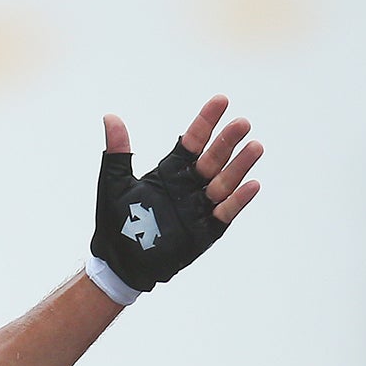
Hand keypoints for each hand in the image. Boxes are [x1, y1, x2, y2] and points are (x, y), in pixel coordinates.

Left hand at [88, 96, 262, 296]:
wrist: (118, 265)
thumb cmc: (116, 224)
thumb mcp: (114, 184)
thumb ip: (118, 152)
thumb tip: (110, 117)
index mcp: (170, 172)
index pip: (193, 141)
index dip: (206, 122)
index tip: (221, 100)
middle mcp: (189, 186)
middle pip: (213, 159)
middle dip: (227, 141)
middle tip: (242, 123)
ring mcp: (199, 208)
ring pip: (224, 183)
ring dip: (239, 166)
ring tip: (255, 146)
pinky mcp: (205, 232)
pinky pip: (225, 214)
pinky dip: (237, 201)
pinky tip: (252, 185)